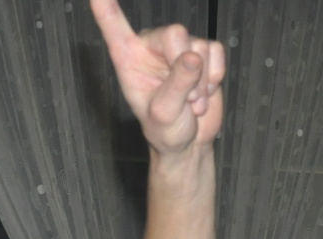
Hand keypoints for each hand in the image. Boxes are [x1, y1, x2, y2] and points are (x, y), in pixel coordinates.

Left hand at [90, 0, 225, 156]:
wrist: (188, 142)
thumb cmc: (165, 130)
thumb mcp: (164, 114)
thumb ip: (176, 85)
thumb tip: (192, 57)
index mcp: (129, 58)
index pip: (114, 26)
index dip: (106, 7)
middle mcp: (151, 47)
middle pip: (176, 34)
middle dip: (186, 68)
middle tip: (186, 99)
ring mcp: (178, 48)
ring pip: (199, 46)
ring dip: (201, 81)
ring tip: (191, 101)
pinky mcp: (203, 51)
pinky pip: (216, 51)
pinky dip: (215, 76)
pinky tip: (204, 91)